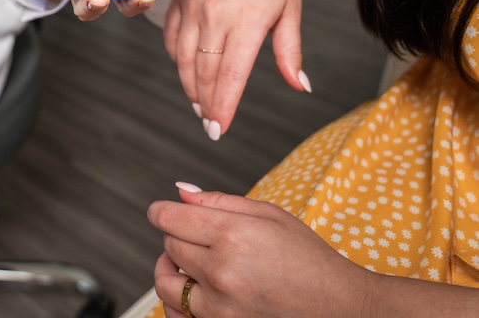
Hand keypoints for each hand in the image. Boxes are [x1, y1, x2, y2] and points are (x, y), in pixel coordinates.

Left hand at [148, 185, 370, 317]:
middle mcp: (221, 272)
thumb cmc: (308, 259)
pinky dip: (177, 302)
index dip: (160, 211)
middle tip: (197, 237)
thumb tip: (180, 192)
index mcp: (232, 235)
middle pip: (169, 246)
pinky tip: (193, 291)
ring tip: (190, 264)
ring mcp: (220, 308)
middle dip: (177, 237)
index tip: (162, 212)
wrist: (339, 307)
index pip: (168, 218)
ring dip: (171, 270)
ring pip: (166, 284)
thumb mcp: (270, 215)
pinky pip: (178, 316)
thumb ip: (219, 201)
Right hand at [162, 0, 336, 138]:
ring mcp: (194, 6)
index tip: (219, 130)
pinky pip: (172, 39)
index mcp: (247, 19)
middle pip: (204, 73)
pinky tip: (190, 70)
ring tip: (200, 105)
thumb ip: (290, 51)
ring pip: (184, 59)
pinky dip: (178, 60)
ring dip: (190, 87)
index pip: (229, 75)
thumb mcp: (290, 8)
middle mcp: (215, 14)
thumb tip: (299, 86)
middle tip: (211, 125)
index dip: (222, 107)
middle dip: (206, 105)